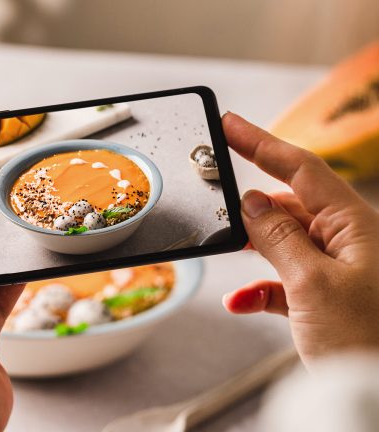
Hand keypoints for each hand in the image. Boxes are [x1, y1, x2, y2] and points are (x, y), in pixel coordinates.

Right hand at [221, 113, 378, 366]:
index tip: (229, 124)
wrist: (377, 395)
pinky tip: (241, 300)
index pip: (302, 169)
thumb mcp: (312, 284)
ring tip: (227, 249)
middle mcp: (349, 242)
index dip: (261, 143)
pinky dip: (260, 288)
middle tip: (216, 201)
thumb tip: (251, 202)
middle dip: (252, 205)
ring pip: (285, 243)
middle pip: (291, 205)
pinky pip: (285, 281)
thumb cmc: (366, 340)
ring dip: (255, 249)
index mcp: (356, 226)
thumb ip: (278, 237)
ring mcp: (338, 270)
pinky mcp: (325, 299)